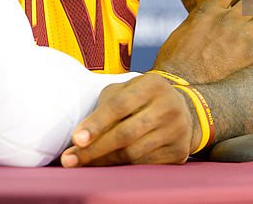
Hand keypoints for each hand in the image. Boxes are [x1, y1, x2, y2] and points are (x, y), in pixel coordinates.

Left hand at [60, 73, 194, 166]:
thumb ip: (105, 107)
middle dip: (94, 149)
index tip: (76, 139)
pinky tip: (107, 166)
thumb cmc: (143, 99)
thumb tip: (80, 138)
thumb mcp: (126, 91)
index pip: (120, 105)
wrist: (182, 109)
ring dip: (104, 161)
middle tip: (70, 159)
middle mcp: (169, 106)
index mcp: (152, 85)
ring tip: (83, 164)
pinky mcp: (179, 152)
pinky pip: (144, 165)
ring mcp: (177, 130)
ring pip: (133, 153)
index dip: (96, 123)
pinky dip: (122, 167)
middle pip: (126, 134)